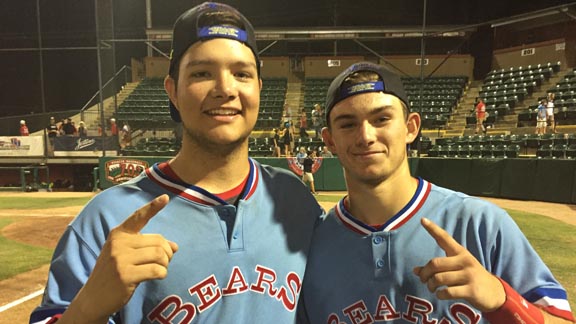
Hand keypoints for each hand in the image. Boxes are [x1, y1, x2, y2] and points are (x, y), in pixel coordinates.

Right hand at [61, 194, 178, 322]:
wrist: (93, 297)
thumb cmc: (114, 272)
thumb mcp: (126, 254)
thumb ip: (148, 246)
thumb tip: (174, 246)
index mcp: (118, 233)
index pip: (138, 217)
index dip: (153, 207)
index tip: (166, 198)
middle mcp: (118, 243)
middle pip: (158, 241)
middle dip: (167, 252)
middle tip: (163, 262)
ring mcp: (120, 259)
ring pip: (159, 255)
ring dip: (165, 264)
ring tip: (159, 269)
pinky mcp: (125, 275)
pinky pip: (156, 270)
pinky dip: (162, 274)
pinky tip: (157, 276)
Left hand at [412, 218, 504, 311]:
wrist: (494, 293)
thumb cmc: (470, 278)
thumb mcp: (455, 269)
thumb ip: (437, 268)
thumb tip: (415, 271)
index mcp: (460, 252)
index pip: (444, 238)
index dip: (433, 229)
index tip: (422, 219)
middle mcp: (465, 260)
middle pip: (435, 264)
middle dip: (425, 273)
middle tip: (423, 280)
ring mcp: (469, 275)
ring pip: (439, 278)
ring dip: (431, 285)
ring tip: (432, 288)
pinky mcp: (471, 290)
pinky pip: (448, 292)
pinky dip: (439, 294)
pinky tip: (440, 295)